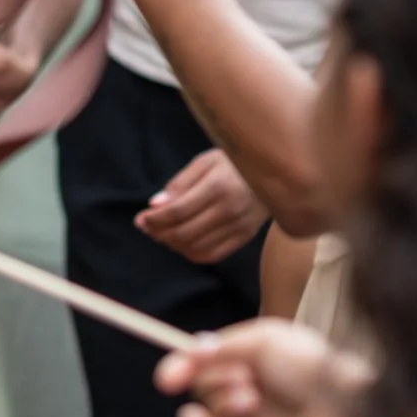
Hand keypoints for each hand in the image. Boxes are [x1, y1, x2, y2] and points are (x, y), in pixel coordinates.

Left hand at [137, 148, 266, 264]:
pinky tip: (182, 243)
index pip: (178, 212)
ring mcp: (240, 227)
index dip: (155, 219)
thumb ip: (179, 184)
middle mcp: (230, 210)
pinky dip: (192, 253)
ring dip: (173, 244)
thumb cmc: (234, 163)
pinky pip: (214, 255)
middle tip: (147, 227)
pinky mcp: (246, 237)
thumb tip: (155, 205)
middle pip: (185, 232)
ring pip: (197, 247)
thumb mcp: (204, 162)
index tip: (140, 218)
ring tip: (162, 234)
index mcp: (217, 187)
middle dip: (159, 233)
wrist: (276, 172)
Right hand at [156, 318, 369, 416]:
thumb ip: (224, 346)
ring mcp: (255, 414)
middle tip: (244, 382)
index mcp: (254, 354)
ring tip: (251, 402)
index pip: (206, 357)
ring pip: (213, 411)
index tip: (166, 380)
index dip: (182, 365)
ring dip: (222, 404)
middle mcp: (252, 382)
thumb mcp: (266, 340)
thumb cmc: (313, 366)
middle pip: (206, 384)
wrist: (347, 409)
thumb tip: (190, 351)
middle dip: (216, 382)